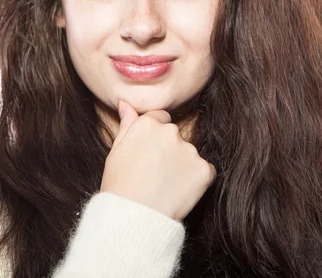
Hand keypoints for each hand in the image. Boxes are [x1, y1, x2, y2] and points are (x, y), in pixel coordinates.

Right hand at [100, 99, 216, 221]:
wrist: (133, 217)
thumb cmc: (120, 185)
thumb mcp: (116, 151)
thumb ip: (126, 125)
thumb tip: (126, 104)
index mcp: (148, 124)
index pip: (160, 119)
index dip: (154, 138)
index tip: (149, 155)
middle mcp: (171, 131)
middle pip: (175, 136)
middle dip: (169, 150)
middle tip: (154, 174)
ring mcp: (189, 150)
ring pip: (189, 154)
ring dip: (182, 166)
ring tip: (164, 186)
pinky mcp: (204, 170)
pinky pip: (205, 171)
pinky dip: (196, 181)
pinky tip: (179, 192)